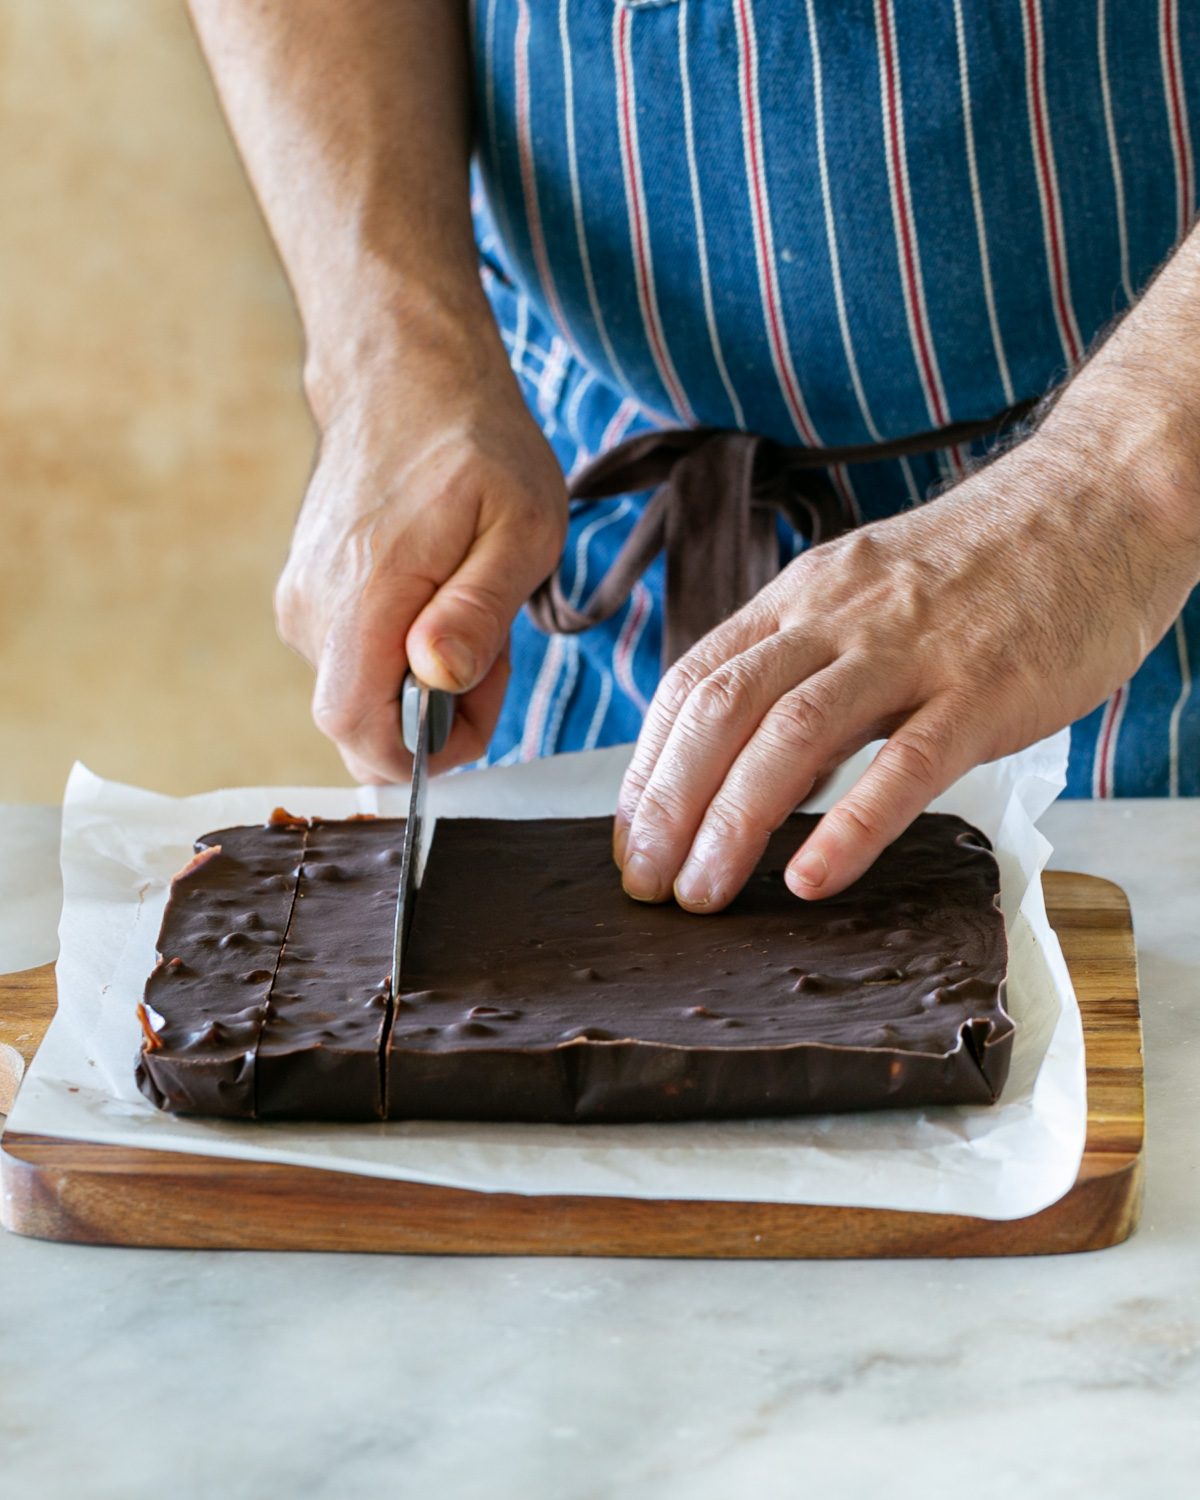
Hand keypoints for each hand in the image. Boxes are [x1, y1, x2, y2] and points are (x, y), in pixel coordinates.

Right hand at [275, 358, 566, 781]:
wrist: (404, 376)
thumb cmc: (477, 447)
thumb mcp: (519, 527)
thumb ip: (478, 610)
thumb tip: (436, 680)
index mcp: (363, 596)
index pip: (356, 730)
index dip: (421, 751)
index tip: (475, 700)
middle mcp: (312, 610)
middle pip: (361, 724)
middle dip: (434, 715)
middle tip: (490, 644)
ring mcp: (301, 604)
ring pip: (362, 693)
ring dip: (424, 679)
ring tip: (469, 602)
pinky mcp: (305, 596)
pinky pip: (354, 661)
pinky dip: (402, 652)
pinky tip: (438, 593)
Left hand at [614, 398, 1199, 909]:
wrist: (1100, 499)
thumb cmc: (984, 565)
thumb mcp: (867, 596)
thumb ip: (808, 669)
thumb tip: (753, 766)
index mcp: (802, 597)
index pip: (692, 682)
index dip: (648, 765)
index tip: (630, 836)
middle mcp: (838, 616)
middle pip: (721, 711)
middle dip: (669, 806)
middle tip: (647, 885)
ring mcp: (911, 650)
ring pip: (792, 736)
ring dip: (733, 823)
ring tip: (703, 895)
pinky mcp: (985, 688)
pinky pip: (905, 764)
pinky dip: (849, 826)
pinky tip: (811, 879)